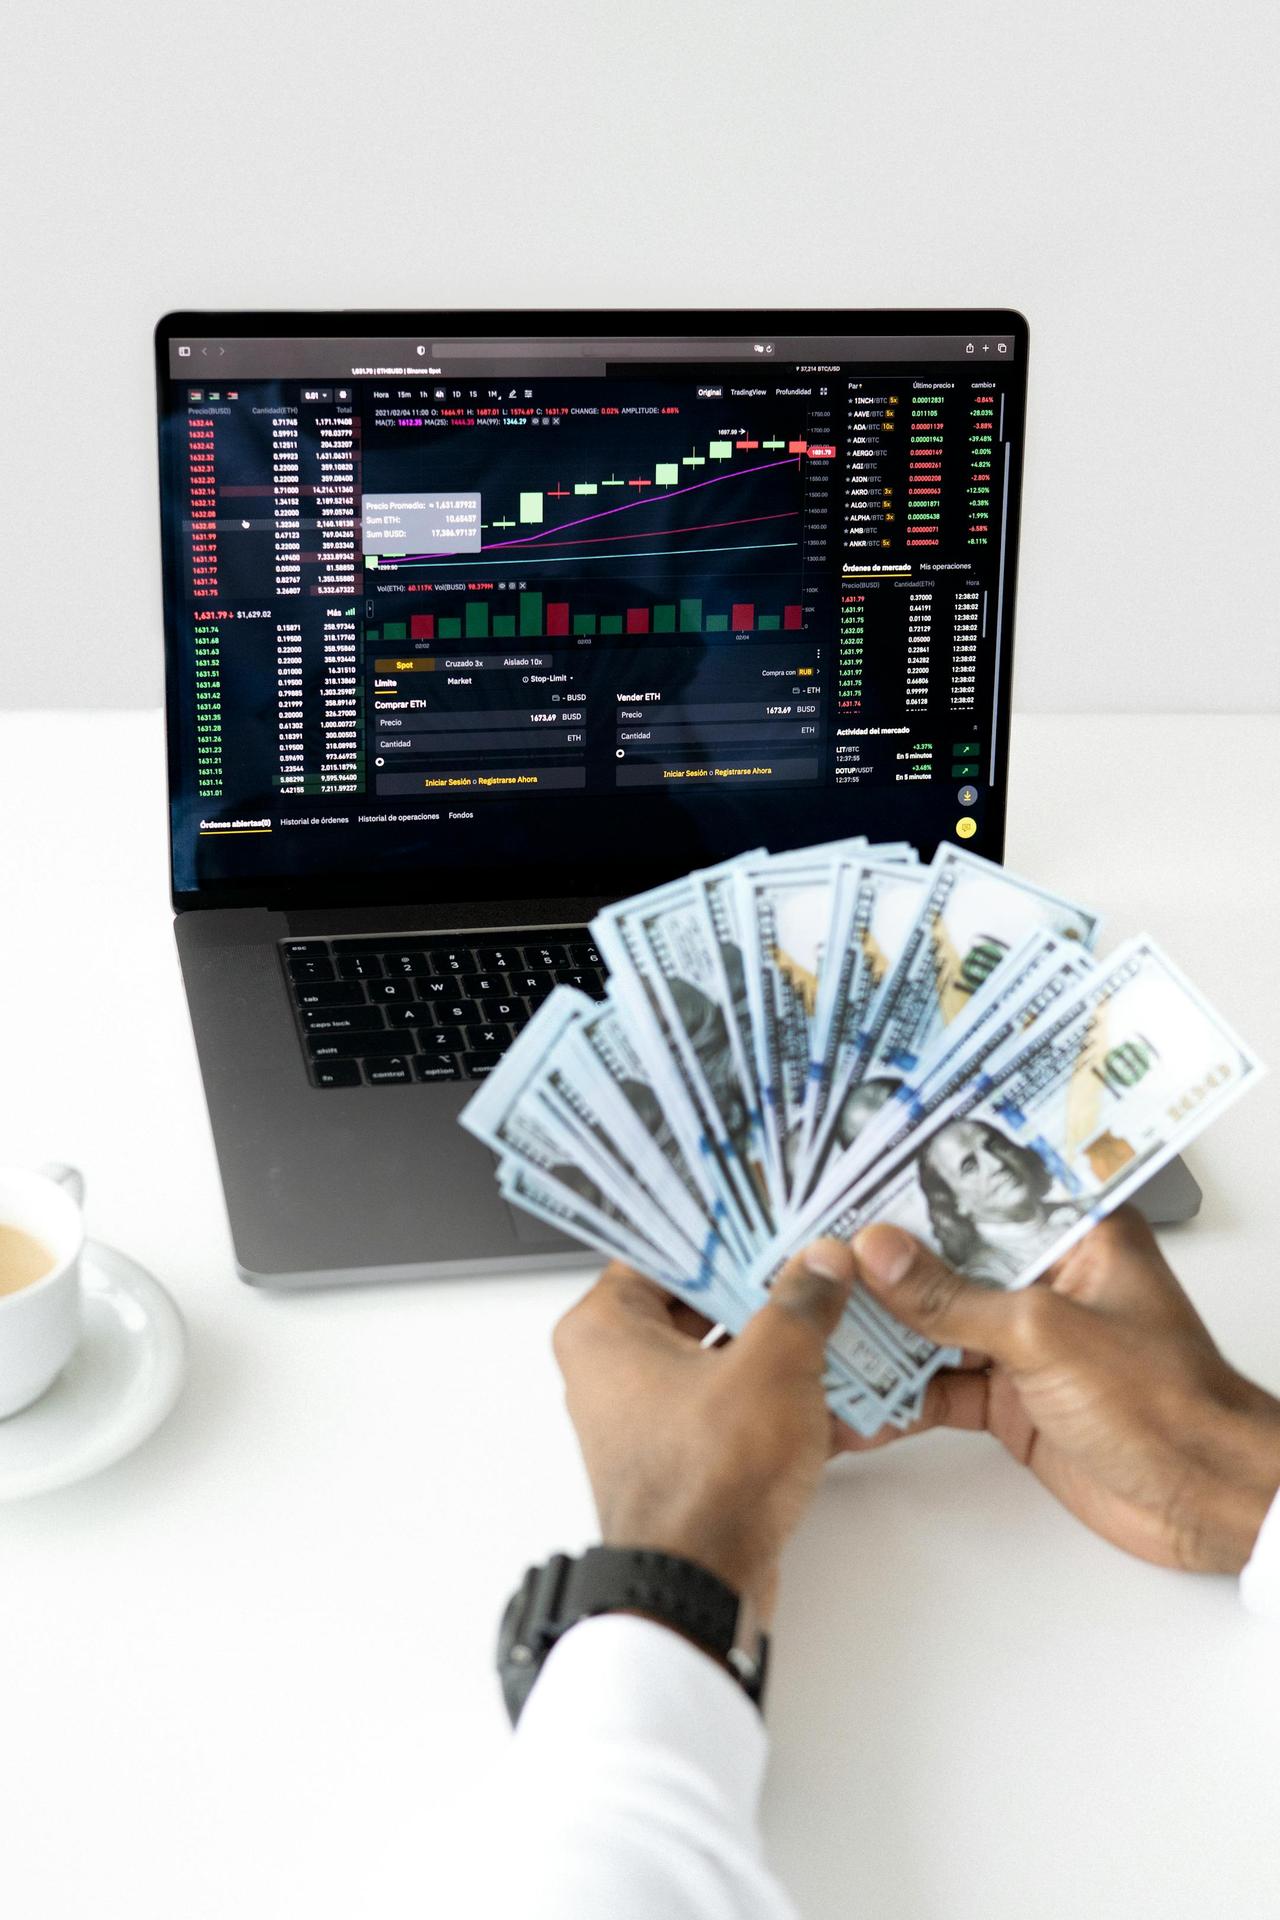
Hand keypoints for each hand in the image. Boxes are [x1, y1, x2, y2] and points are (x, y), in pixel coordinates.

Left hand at [552, 1241, 855, 1620]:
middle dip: (765, 1287)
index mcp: (603, 1329)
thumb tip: (822, 1263)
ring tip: (840, 1313)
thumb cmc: (707, 1480)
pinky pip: (735, 1406)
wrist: (700, 1587)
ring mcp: (648, 1417)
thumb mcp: (773, 1364)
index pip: (664, 1250)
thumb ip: (801, 1302)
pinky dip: (780, 1395)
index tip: (774, 1214)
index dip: (725, 1231)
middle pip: (697, 1302)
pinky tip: (842, 1382)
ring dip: (781, 1342)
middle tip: (817, 1259)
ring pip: (723, 1355)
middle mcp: (613, 1370)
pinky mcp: (685, 1457)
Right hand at [851, 1207, 1279, 1573]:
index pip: (978, 1193)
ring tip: (813, 1328)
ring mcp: (1025, 1340)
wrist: (1207, 1501)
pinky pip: (939, 1388)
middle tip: (807, 1259)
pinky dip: (898, 1397)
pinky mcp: (1011, 1399)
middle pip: (945, 1261)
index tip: (844, 1180)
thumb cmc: (1166, 1401)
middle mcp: (1044, 1277)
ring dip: (879, 1336)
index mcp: (1072, 1232)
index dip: (912, 1187)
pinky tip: (852, 1400)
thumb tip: (878, 1253)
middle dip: (879, 1268)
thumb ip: (952, 1298)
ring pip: (933, 1327)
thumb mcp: (1045, 1334)